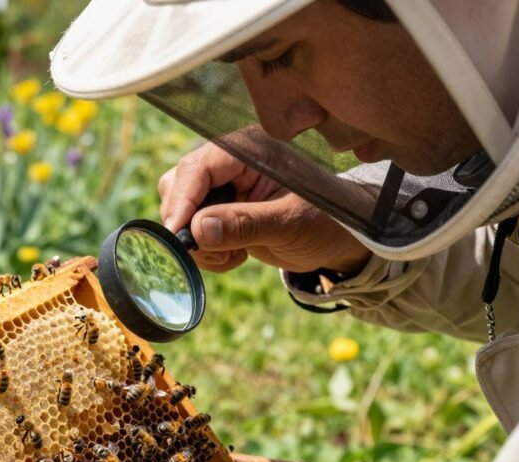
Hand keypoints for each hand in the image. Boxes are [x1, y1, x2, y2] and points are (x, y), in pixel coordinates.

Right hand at [158, 142, 371, 274]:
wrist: (341, 238)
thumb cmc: (327, 221)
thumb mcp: (290, 224)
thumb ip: (245, 224)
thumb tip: (198, 230)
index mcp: (249, 149)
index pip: (198, 167)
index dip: (182, 201)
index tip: (177, 235)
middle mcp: (230, 161)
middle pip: (179, 185)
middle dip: (189, 224)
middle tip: (216, 251)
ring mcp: (224, 186)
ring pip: (181, 210)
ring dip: (198, 241)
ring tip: (233, 254)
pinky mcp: (221, 210)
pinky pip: (191, 229)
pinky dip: (206, 250)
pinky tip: (235, 255)